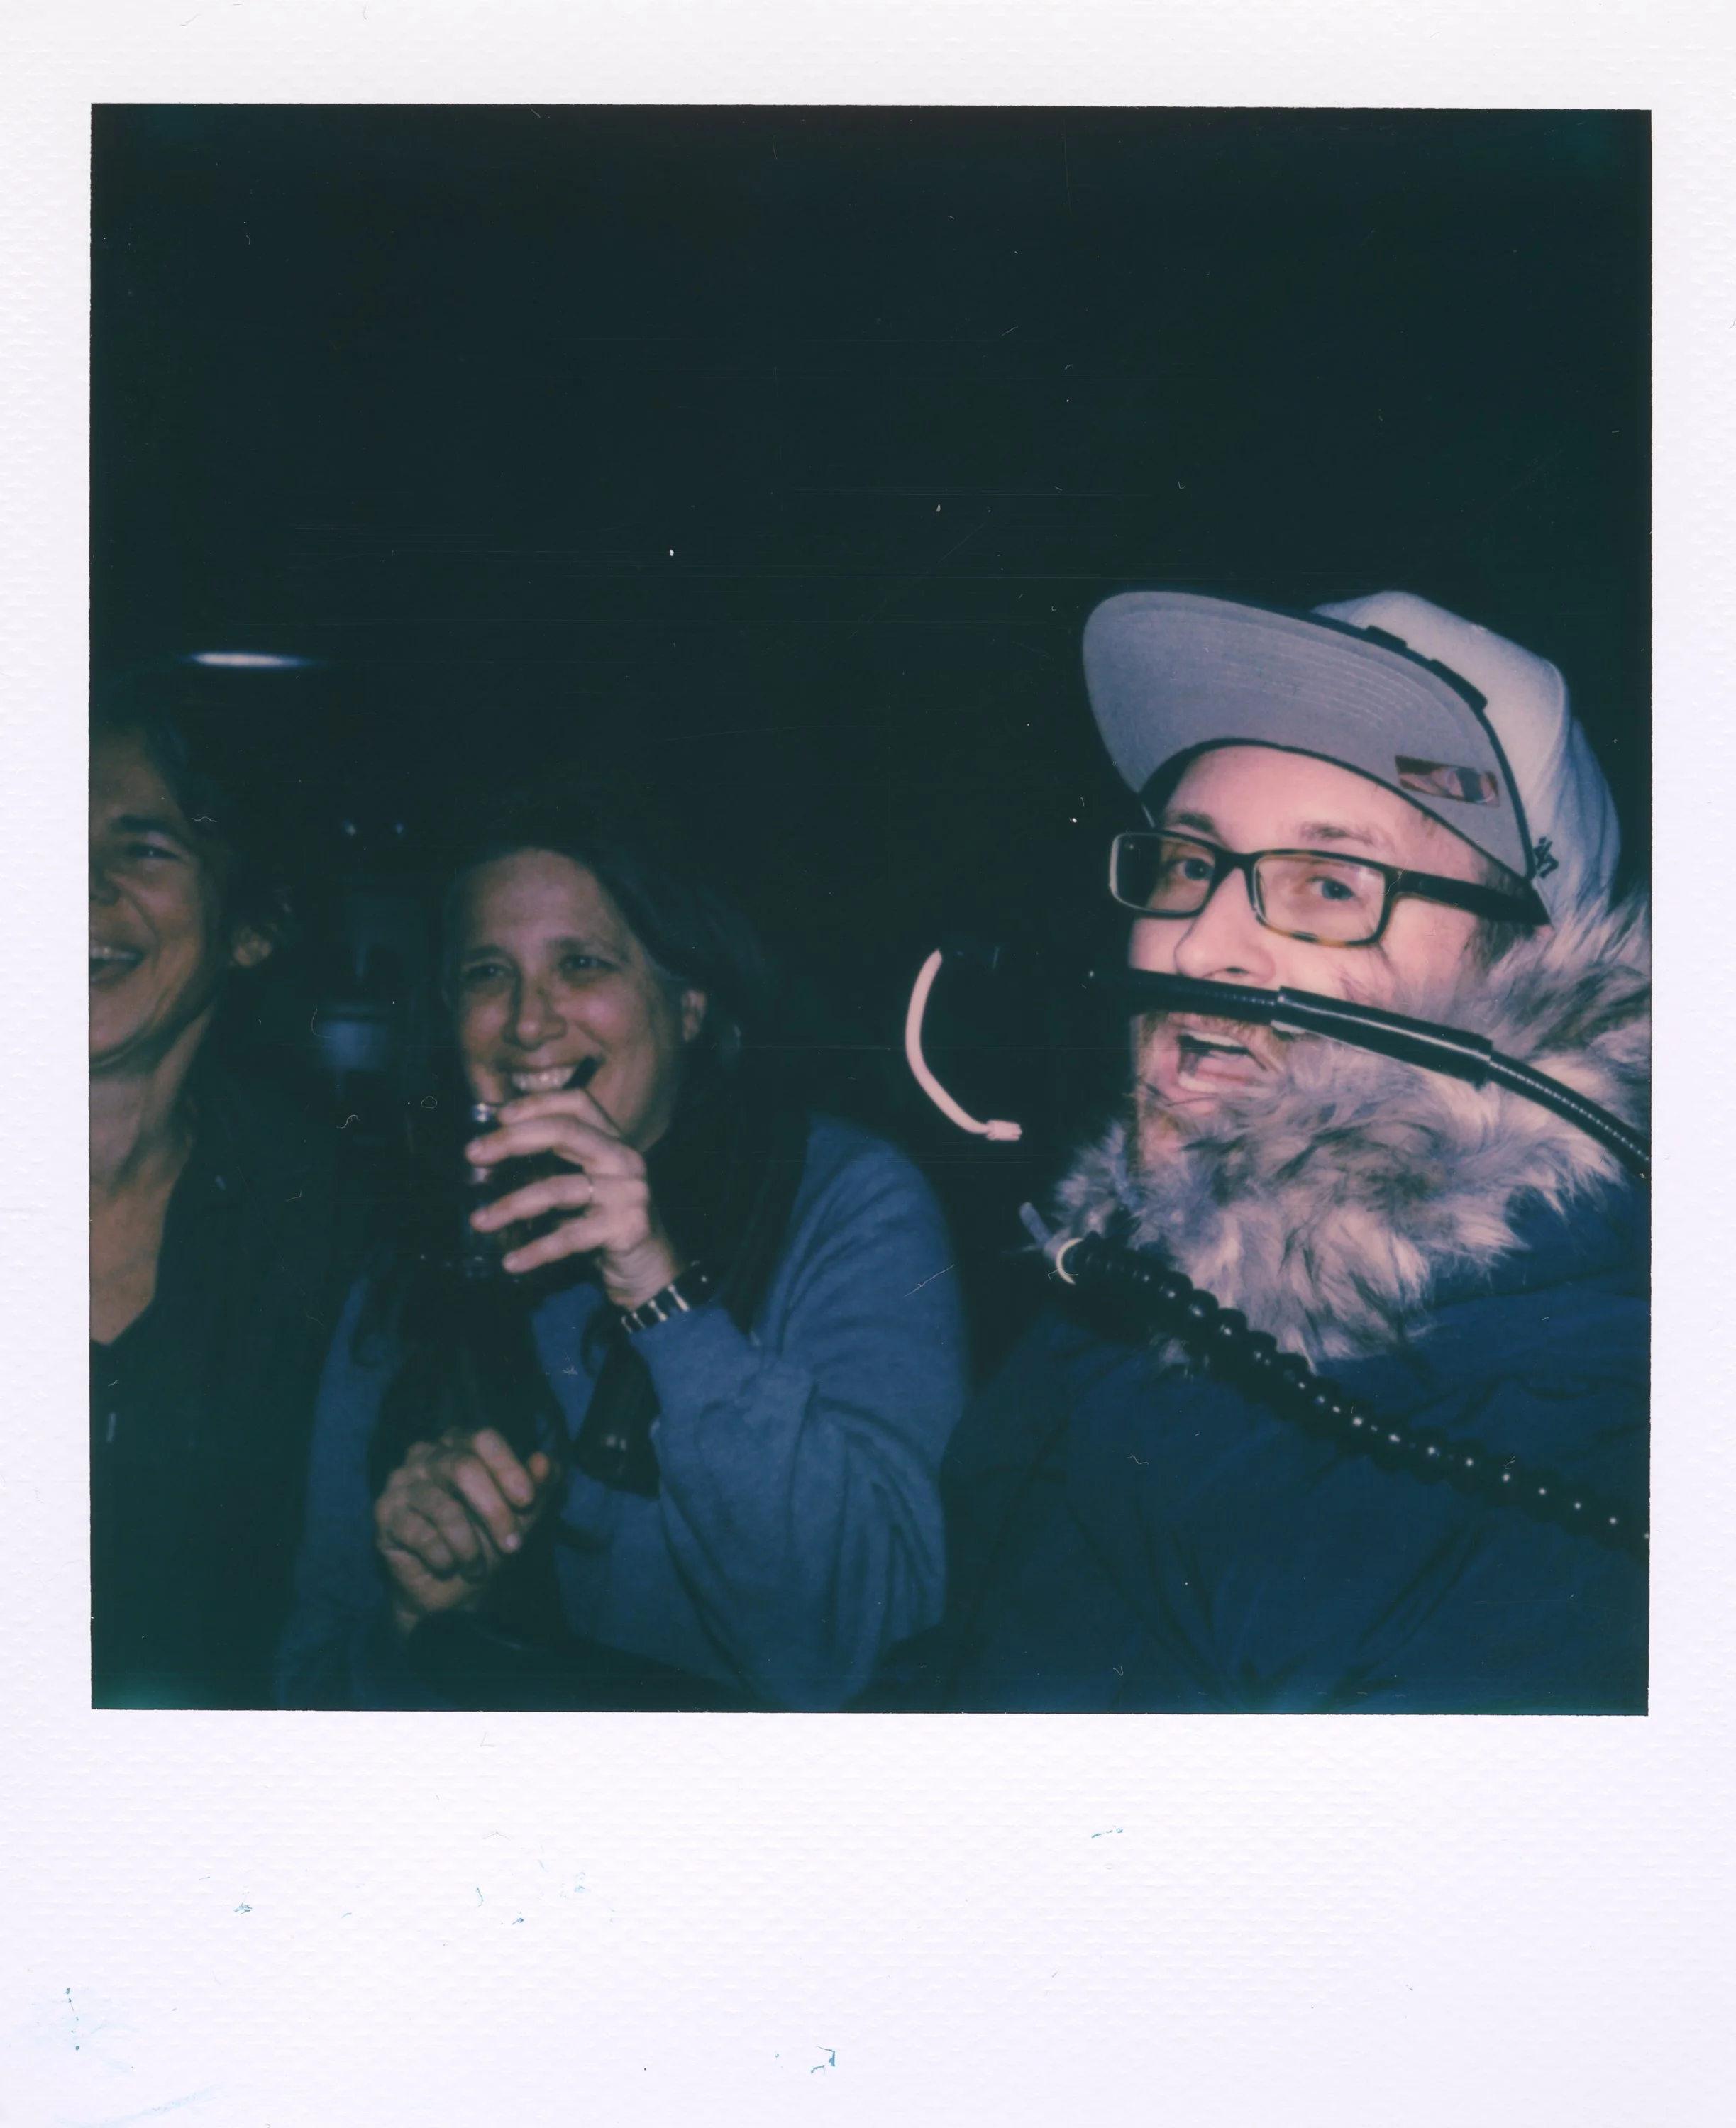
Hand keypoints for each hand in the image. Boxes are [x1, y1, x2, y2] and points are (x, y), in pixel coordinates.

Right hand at [375, 1426, 557, 1636]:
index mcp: (459, 1444)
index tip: (528, 1500)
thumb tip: (546, 1462)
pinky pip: (420, 1535)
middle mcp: (425, 1456)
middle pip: (463, 1468)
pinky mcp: (385, 1515)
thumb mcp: (522, 1516)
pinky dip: (443, 1557)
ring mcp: (400, 1483)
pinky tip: (446, 1566)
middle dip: (495, 1512)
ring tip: (477, 1568)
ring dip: (469, 1547)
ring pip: (444, 1508)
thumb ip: (538, 1487)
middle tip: (513, 1546)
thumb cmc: (486, 1543)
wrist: (450, 1592)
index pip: (484, 1438)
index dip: (508, 1467)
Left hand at [465, 1083, 682, 1307]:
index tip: (499, 1116)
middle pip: (565, 1132)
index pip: (579, 1104)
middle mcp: (625, 1158)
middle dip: (512, 1140)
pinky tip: (512, 1262)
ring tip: (479, 1221)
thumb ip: (552, 1165)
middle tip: (473, 1154)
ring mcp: (630, 1192)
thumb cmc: (605, 1224)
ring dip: (512, 1205)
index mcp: (613, 1142)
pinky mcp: (628, 1227)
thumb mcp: (583, 1186)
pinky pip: (571, 1237)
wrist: (649, 1269)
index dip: (539, 1103)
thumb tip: (490, 1154)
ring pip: (559, 1189)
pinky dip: (537, 1251)